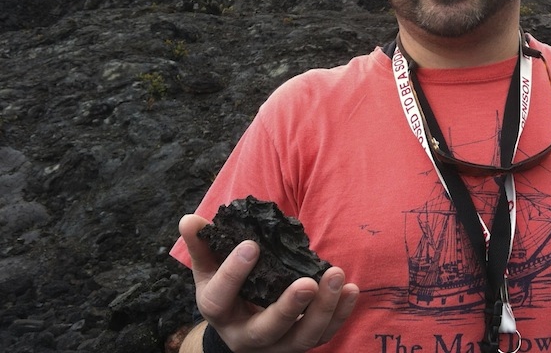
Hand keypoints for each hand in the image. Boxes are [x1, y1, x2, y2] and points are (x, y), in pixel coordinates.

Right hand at [179, 214, 359, 351]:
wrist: (238, 327)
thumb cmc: (225, 290)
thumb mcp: (208, 270)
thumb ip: (202, 244)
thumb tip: (189, 219)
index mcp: (219, 312)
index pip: (220, 299)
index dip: (233, 273)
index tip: (251, 245)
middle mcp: (246, 336)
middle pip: (268, 329)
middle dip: (289, 307)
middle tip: (308, 282)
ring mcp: (277, 345)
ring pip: (302, 337)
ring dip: (324, 309)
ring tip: (337, 276)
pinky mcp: (301, 342)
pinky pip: (324, 334)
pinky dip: (341, 314)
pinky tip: (352, 290)